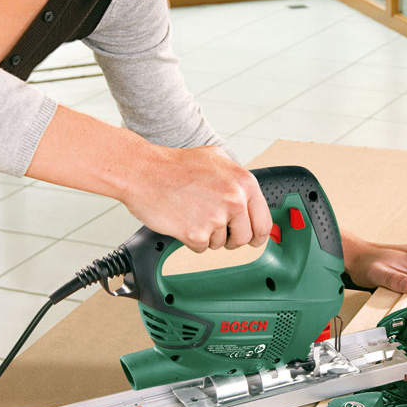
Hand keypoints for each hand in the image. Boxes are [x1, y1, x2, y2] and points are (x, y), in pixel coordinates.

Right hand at [121, 145, 270, 251]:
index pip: (263, 221)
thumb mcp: (215, 159)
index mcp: (244, 182)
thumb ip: (236, 179)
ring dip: (207, 235)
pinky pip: (201, 248)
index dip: (256, 233)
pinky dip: (191, 239)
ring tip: (192, 213)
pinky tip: (182, 220)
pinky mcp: (196, 233)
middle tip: (217, 229)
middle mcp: (235, 200)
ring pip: (221, 243)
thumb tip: (250, 199)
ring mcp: (216, 218)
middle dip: (232, 238)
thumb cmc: (174, 166)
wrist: (142, 171)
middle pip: (245, 237)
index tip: (252, 238)